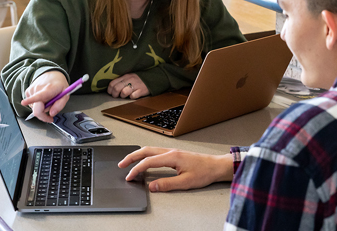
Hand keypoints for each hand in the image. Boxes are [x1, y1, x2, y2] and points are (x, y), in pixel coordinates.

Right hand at [21, 71, 68, 121]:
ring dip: (42, 108)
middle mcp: (38, 89)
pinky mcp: (27, 92)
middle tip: (50, 117)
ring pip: (35, 108)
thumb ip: (60, 105)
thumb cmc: (59, 85)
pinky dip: (38, 104)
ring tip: (48, 100)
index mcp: (48, 89)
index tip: (24, 102)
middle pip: (36, 109)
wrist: (52, 75)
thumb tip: (51, 114)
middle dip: (43, 115)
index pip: (38, 96)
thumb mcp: (66, 95)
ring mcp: (31, 90)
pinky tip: (43, 98)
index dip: (30, 100)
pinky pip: (32, 104)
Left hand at [107, 73, 149, 99]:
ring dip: (123, 96)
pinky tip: (133, 95)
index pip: (112, 83)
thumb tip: (111, 89)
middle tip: (117, 96)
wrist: (152, 78)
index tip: (111, 93)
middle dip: (115, 94)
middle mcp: (130, 80)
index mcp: (125, 76)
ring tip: (125, 95)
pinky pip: (133, 96)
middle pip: (117, 88)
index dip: (110, 90)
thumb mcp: (129, 77)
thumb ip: (121, 81)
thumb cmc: (138, 79)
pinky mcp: (141, 90)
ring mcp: (136, 85)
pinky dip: (132, 97)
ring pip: (124, 92)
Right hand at [118, 146, 233, 191]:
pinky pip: (156, 152)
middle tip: (121, 164)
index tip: (129, 177)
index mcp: (172, 157)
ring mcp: (172, 151)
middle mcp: (170, 151)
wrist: (215, 166)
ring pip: (150, 150)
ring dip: (138, 155)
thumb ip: (167, 184)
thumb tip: (152, 186)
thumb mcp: (185, 182)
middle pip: (146, 151)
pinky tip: (144, 160)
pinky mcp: (175, 153)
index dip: (137, 169)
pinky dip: (146, 155)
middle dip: (132, 157)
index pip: (148, 162)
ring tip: (129, 161)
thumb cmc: (204, 172)